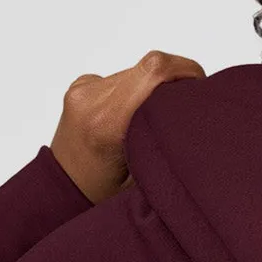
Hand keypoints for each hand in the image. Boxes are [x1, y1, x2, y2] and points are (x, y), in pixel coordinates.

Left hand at [51, 50, 206, 203]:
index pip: (153, 70)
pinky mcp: (81, 86)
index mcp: (108, 124)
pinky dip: (134, 91)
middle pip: (147, 68)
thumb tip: (195, 118)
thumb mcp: (144, 177)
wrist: (61, 190)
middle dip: (172, 81)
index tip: (200, 85)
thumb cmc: (103, 193)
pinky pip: (120, 78)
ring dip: (151, 87)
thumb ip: (165, 141)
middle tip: (180, 109)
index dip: (185, 68)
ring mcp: (83, 90)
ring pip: (135, 72)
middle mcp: (91, 100)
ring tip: (151, 119)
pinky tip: (130, 116)